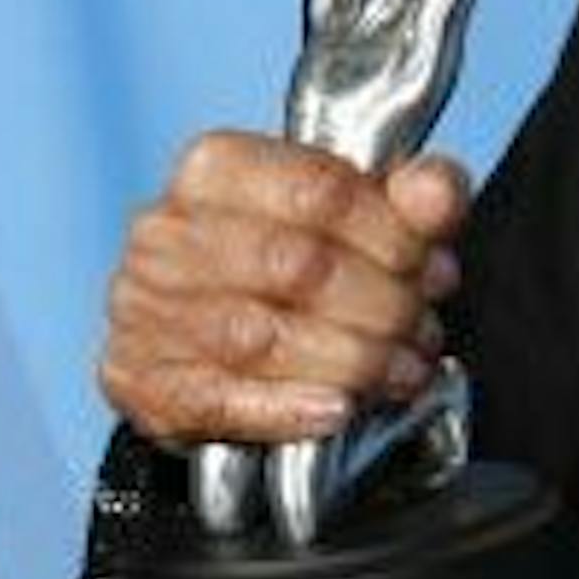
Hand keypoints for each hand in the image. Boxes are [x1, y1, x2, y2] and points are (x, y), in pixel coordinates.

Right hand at [99, 129, 467, 446]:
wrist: (208, 347)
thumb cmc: (288, 271)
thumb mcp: (361, 221)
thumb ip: (411, 200)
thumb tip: (436, 192)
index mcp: (216, 168)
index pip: (320, 190)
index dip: (396, 236)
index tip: (433, 267)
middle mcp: (166, 233)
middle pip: (298, 265)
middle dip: (382, 304)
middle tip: (421, 327)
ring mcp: (144, 308)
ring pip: (264, 336)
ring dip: (353, 361)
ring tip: (400, 371)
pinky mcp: (142, 381)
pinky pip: (219, 399)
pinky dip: (288, 408)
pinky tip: (338, 409)